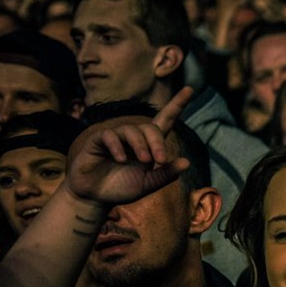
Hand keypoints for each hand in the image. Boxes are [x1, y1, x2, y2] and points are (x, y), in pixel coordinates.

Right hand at [65, 88, 192, 208]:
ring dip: (141, 145)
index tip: (190, 89)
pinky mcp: (97, 141)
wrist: (95, 197)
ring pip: (131, 130)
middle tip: (161, 160)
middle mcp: (133, 138)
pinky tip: (122, 159)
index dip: (176, 105)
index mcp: (149, 146)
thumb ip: (165, 174)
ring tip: (146, 161)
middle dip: (158, 143)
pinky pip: (109, 135)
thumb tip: (187, 162)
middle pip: (150, 128)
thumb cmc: (122, 188)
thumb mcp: (148, 184)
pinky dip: (118, 147)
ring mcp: (115, 138)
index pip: (164, 121)